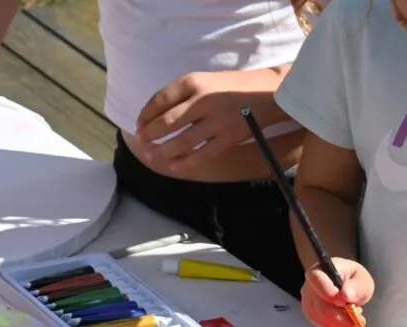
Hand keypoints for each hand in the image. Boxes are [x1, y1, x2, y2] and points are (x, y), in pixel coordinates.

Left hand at [135, 69, 282, 173]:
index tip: (139, 124)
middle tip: (142, 142)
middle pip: (168, 121)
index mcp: (193, 81)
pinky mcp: (228, 138)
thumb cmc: (231, 86)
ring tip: (152, 156)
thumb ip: (183, 94)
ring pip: (183, 140)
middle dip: (151, 134)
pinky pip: (203, 154)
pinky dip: (187, 162)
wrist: (267, 94)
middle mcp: (203, 100)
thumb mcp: (204, 79)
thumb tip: (157, 115)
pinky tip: (174, 167)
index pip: (160, 100)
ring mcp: (216, 121)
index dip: (145, 114)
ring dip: (164, 150)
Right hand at [300, 260, 374, 326]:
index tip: (346, 302)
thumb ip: (357, 286)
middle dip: (341, 316)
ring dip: (341, 322)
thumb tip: (347, 295)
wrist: (348, 287)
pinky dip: (337, 326)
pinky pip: (323, 325)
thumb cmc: (353, 280)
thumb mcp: (362, 279)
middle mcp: (309, 285)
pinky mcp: (311, 313)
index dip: (330, 293)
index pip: (316, 279)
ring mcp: (307, 301)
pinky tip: (345, 319)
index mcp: (320, 270)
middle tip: (358, 318)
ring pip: (321, 318)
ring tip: (353, 314)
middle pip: (319, 306)